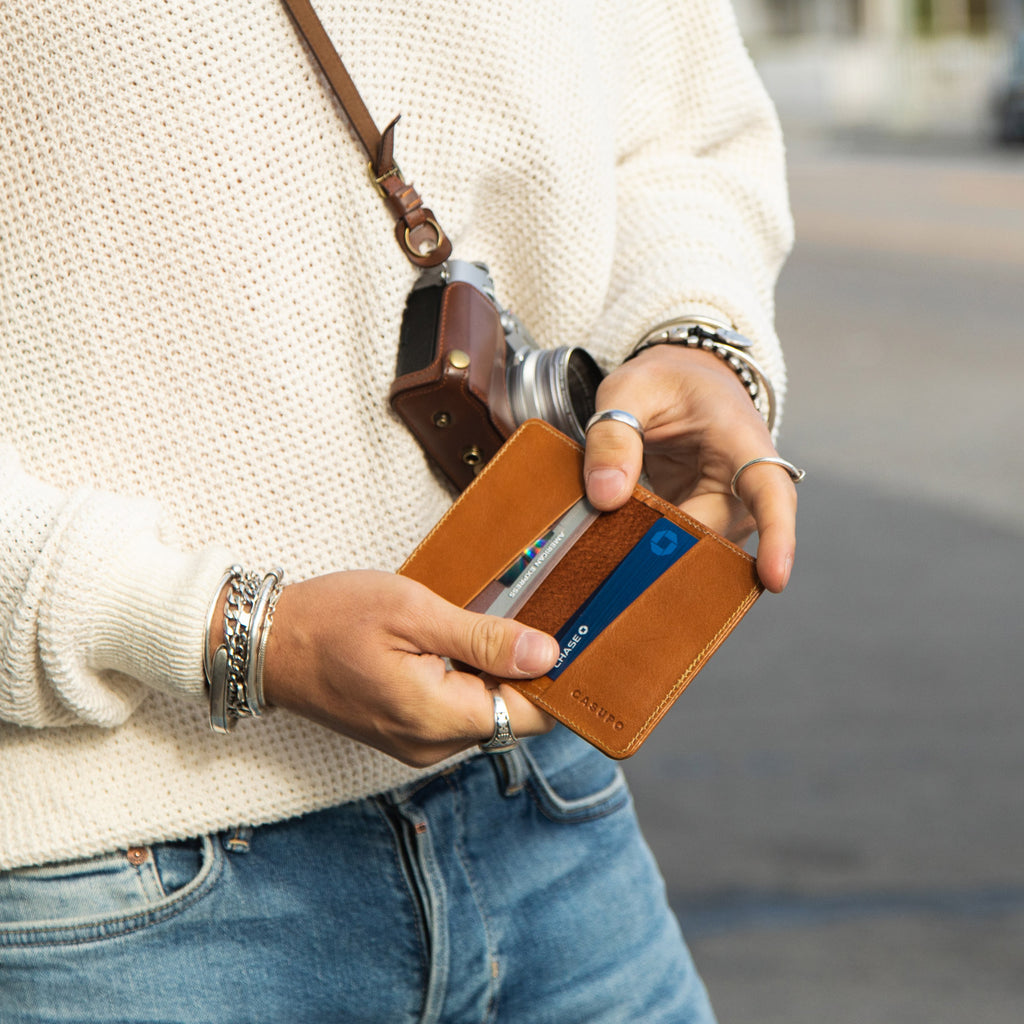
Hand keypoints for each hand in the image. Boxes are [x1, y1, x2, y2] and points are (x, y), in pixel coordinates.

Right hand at [259, 570, 557, 765]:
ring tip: (464, 625)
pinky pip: (456, 712)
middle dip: (517, 668)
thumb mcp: (414, 612)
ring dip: (487, 672)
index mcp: (439, 718)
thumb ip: (485, 638)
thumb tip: (546, 654)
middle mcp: (433, 745)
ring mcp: (417, 744)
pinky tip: (444, 645)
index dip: (550, 676)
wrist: (267, 644)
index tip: (557, 633)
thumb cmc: (332, 619)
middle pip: (511, 714)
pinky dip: (463, 680)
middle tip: (505, 614)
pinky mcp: (405, 735)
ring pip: (485, 712)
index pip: (532, 715)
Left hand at [583, 345, 797, 592]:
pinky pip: (681, 548)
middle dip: (672, 551)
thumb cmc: (665, 381)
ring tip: (614, 549)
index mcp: (741, 439)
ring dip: (658, 554)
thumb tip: (605, 497)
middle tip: (618, 557)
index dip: (777, 536)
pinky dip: (650, 552)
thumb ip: (612, 437)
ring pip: (700, 549)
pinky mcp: (702, 521)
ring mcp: (725, 507)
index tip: (775, 578)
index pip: (771, 492)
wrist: (682, 381)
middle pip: (718, 533)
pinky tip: (619, 550)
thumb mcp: (629, 391)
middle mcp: (743, 482)